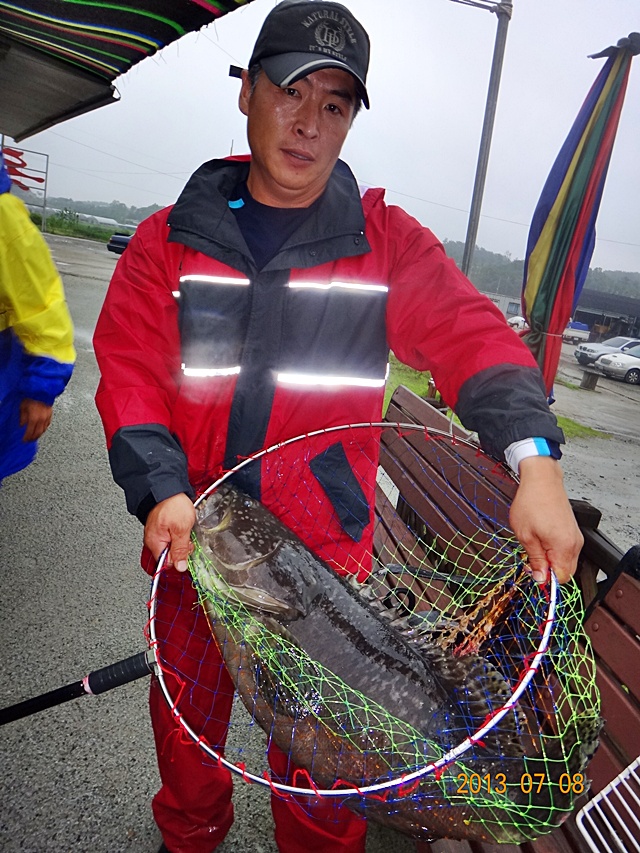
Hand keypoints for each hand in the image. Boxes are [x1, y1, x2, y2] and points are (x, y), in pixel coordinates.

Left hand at [20, 399, 52, 441]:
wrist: (42, 390)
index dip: (27, 437)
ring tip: (35, 436)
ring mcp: (47, 417)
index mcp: (34, 418)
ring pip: (43, 430)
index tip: (24, 440)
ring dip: (39, 434)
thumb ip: (22, 417)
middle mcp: (42, 419)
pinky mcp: (50, 414)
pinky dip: (43, 428)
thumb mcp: (23, 407)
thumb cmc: (32, 397)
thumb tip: (22, 424)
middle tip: (29, 440)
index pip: (30, 432)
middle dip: (33, 438)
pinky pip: (47, 425)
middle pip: (38, 433)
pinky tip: (41, 429)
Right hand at [144, 493, 195, 572]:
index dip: (179, 559)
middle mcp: (153, 540)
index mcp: (155, 543)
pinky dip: (178, 532)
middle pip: (169, 555)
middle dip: (181, 549)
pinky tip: (181, 525)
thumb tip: (180, 567)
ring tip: (184, 528)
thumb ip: (180, 550)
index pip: (166, 563)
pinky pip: (170, 536)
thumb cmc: (172, 505)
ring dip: (181, 540)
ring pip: (171, 545)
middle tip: (187, 536)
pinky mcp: (160, 526)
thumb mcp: (182, 529)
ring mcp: (156, 533)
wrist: (167, 487)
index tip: (186, 550)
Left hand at [509, 456, 582, 584]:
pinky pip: (565, 549)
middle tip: (530, 557)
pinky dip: (553, 549)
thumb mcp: (525, 535)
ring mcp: (575, 536)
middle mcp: (574, 543)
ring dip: (549, 558)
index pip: (561, 578)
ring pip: (565, 560)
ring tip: (535, 542)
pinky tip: (541, 537)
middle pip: (565, 571)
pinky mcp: (572, 530)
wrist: (541, 479)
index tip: (532, 571)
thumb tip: (540, 578)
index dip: (545, 578)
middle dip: (547, 569)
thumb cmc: (532, 501)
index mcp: (564, 547)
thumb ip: (535, 559)